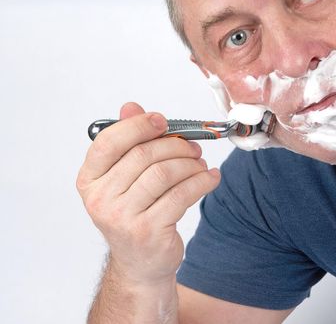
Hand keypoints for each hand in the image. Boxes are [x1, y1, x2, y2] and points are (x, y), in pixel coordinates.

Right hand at [77, 102, 220, 284]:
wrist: (140, 263)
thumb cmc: (135, 214)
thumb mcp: (125, 180)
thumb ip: (127, 142)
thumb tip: (131, 107)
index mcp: (90, 180)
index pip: (108, 142)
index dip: (138, 126)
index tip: (162, 121)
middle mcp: (100, 199)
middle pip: (143, 155)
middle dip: (175, 146)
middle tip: (193, 147)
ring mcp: (123, 217)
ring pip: (165, 173)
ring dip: (190, 163)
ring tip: (201, 164)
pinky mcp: (149, 231)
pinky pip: (182, 194)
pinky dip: (202, 181)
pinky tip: (210, 178)